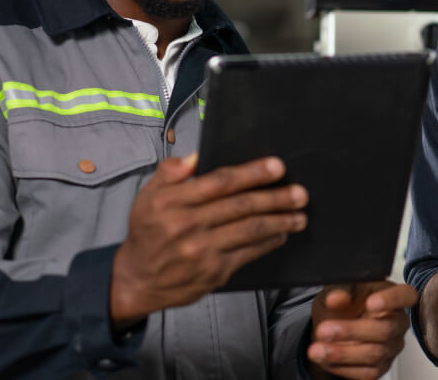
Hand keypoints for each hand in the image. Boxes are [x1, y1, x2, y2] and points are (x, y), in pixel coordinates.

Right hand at [110, 154, 307, 327]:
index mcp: (172, 202)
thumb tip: (195, 157)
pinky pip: (249, 253)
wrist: (138, 279)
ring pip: (250, 230)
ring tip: (299, 214)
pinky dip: (269, 242)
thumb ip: (169, 172)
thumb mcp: (147, 196)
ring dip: (280, 221)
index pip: (220, 182)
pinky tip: (281, 234)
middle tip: (300, 192)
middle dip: (275, 197)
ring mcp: (203, 251)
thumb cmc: (147, 233)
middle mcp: (188, 226)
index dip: (252, 173)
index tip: (277, 167)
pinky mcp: (214, 272)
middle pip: (241, 206)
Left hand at [307, 282, 417, 379]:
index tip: (371, 302)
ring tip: (318, 349)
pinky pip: (367, 372)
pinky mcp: (381, 367)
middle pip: (386, 330)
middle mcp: (396, 322)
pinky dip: (343, 367)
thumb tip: (336, 298)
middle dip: (352, 331)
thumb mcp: (333, 290)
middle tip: (325, 330)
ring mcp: (391, 346)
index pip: (405, 295)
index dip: (392, 300)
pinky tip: (327, 358)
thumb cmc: (340, 304)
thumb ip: (337, 291)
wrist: (331, 328)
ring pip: (374, 353)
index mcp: (390, 295)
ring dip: (342, 353)